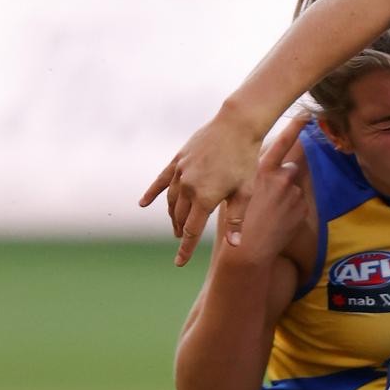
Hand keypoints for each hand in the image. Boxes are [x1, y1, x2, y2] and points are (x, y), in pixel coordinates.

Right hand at [140, 109, 267, 266]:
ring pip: (171, 200)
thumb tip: (235, 246)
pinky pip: (162, 180)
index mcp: (205, 198)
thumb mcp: (245, 192)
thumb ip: (236, 219)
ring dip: (172, 215)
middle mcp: (188, 187)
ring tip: (176, 225)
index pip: (191, 230)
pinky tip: (143, 203)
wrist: (237, 125)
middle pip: (180, 216)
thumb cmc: (246, 160)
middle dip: (180, 231)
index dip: (185, 248)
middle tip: (181, 240)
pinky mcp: (179, 159)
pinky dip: (153, 192)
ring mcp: (181, 172)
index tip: (179, 263)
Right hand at [227, 117, 310, 263]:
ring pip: (293, 188)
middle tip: (271, 195)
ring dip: (286, 196)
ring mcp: (293, 192)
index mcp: (261, 170)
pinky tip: (278, 220)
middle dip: (284, 177)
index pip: (282, 143)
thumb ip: (253, 175)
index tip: (307, 114)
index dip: (295, 127)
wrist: (248, 250)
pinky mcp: (301, 207)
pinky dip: (291, 210)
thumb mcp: (236, 192)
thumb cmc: (236, 220)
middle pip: (290, 168)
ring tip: (270, 212)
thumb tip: (261, 165)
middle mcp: (280, 178)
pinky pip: (299, 203)